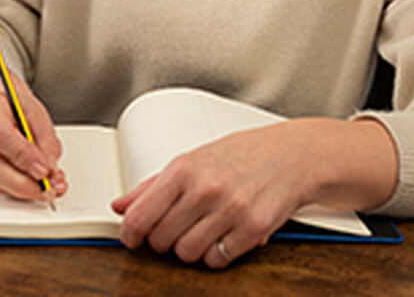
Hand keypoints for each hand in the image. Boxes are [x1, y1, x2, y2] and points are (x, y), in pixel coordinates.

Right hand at [0, 64, 66, 202]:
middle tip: (48, 187)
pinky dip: (12, 189)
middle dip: (23, 182)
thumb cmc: (13, 107)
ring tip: (45, 188)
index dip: (22, 156)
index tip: (44, 170)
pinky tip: (29, 186)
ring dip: (20, 189)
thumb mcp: (35, 112)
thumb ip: (45, 139)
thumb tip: (51, 169)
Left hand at [112, 118, 396, 267]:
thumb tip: (121, 205)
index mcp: (185, 168)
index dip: (131, 233)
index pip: (140, 216)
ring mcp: (229, 211)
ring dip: (191, 247)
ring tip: (204, 227)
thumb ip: (153, 184)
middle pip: (161, 240)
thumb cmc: (243, 153)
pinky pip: (216, 260)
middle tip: (178, 224)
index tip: (132, 236)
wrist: (292, 155)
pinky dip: (216, 253)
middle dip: (165, 238)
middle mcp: (205, 189)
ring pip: (187, 254)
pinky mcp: (252, 230)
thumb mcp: (194, 158)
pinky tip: (223, 233)